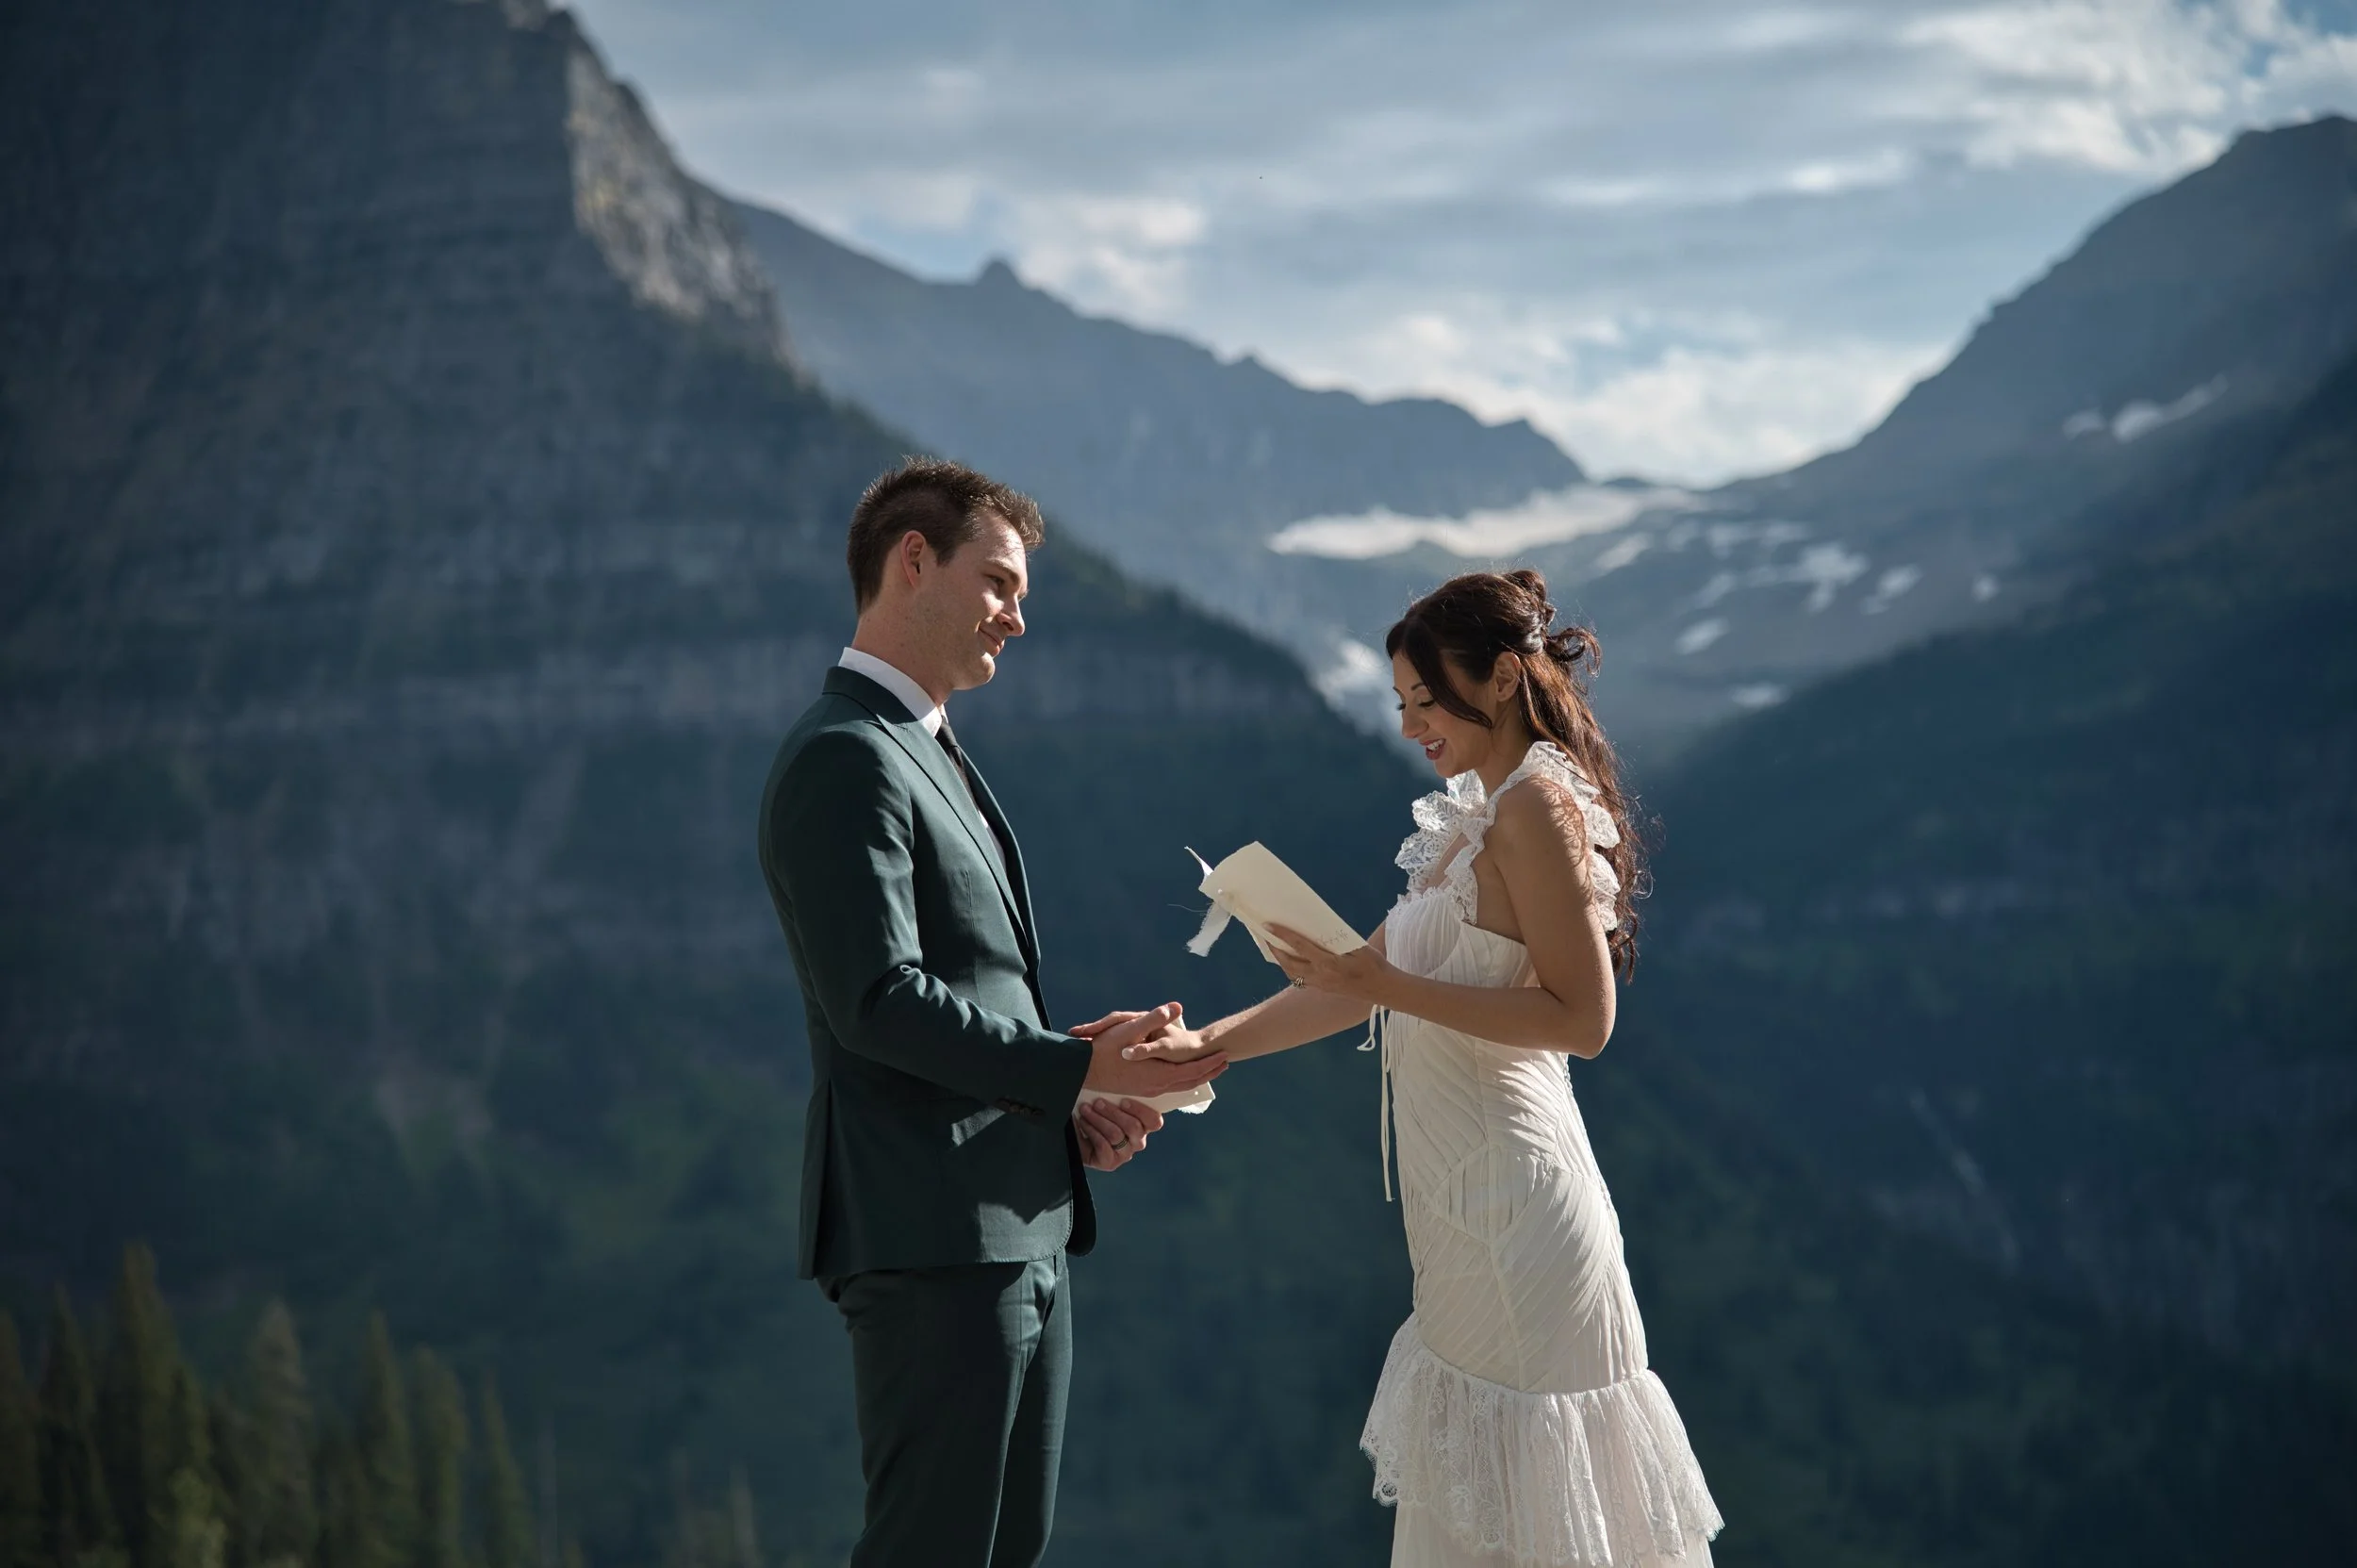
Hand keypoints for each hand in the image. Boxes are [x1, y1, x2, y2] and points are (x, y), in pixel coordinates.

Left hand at [1075, 1098, 1163, 1170]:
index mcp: (1143, 1125)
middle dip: (1112, 1112)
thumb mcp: (1112, 1102)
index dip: (1141, 1111)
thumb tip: (1125, 1077)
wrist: (1078, 1134)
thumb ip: (1120, 1095)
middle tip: (1097, 1102)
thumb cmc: (1098, 1114)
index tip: (1123, 1101)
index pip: (1154, 1121)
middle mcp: (1137, 1141)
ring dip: (1098, 1119)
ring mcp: (1124, 1153)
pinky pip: (1103, 1146)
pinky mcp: (1110, 1163)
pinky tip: (1083, 1122)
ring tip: (1086, 1110)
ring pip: (1116, 1135)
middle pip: (1133, 1127)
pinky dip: (1091, 1131)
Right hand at [1080, 1002, 1226, 1097]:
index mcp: (1159, 1073)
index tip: (1225, 1054)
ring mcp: (1149, 1090)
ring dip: (1196, 1076)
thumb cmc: (1103, 1049)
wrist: (1083, 1071)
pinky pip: (1169, 1086)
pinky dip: (1182, 1080)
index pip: (1193, 1070)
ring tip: (1210, 1068)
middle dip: (1208, 1071)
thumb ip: (1153, 1019)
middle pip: (1190, 1081)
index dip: (1210, 1062)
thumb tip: (1175, 1006)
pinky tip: (1182, 1074)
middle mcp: (1157, 1086)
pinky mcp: (1142, 1090)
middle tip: (1225, 1062)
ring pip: (1180, 1085)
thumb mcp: (1128, 1029)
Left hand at [1264, 923, 1395, 1005]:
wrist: (1384, 989)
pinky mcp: (1324, 990)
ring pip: (1293, 974)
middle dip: (1275, 950)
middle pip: (1289, 964)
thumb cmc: (1374, 965)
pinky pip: (1301, 980)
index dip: (1283, 935)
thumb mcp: (1359, 947)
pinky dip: (1293, 971)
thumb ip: (1338, 940)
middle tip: (1266, 937)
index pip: (1300, 946)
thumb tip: (1320, 930)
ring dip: (1282, 962)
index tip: (1269, 925)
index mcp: (1329, 964)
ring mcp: (1321, 985)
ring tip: (1276, 948)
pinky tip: (1293, 962)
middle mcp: (1321, 977)